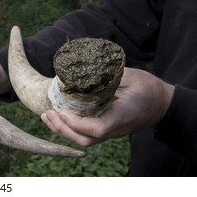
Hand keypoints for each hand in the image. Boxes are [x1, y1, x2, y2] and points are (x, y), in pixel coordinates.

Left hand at [41, 67, 174, 145]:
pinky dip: (70, 128)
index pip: (97, 128)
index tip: (62, 111)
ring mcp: (111, 132)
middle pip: (85, 139)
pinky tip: (59, 117)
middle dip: (62, 129)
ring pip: (84, 140)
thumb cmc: (148, 88)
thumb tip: (81, 69)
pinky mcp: (107, 129)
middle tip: (47, 113)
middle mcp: (115, 128)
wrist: (163, 104)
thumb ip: (107, 75)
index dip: (77, 123)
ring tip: (47, 116)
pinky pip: (86, 134)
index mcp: (121, 116)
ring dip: (63, 130)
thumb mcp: (130, 76)